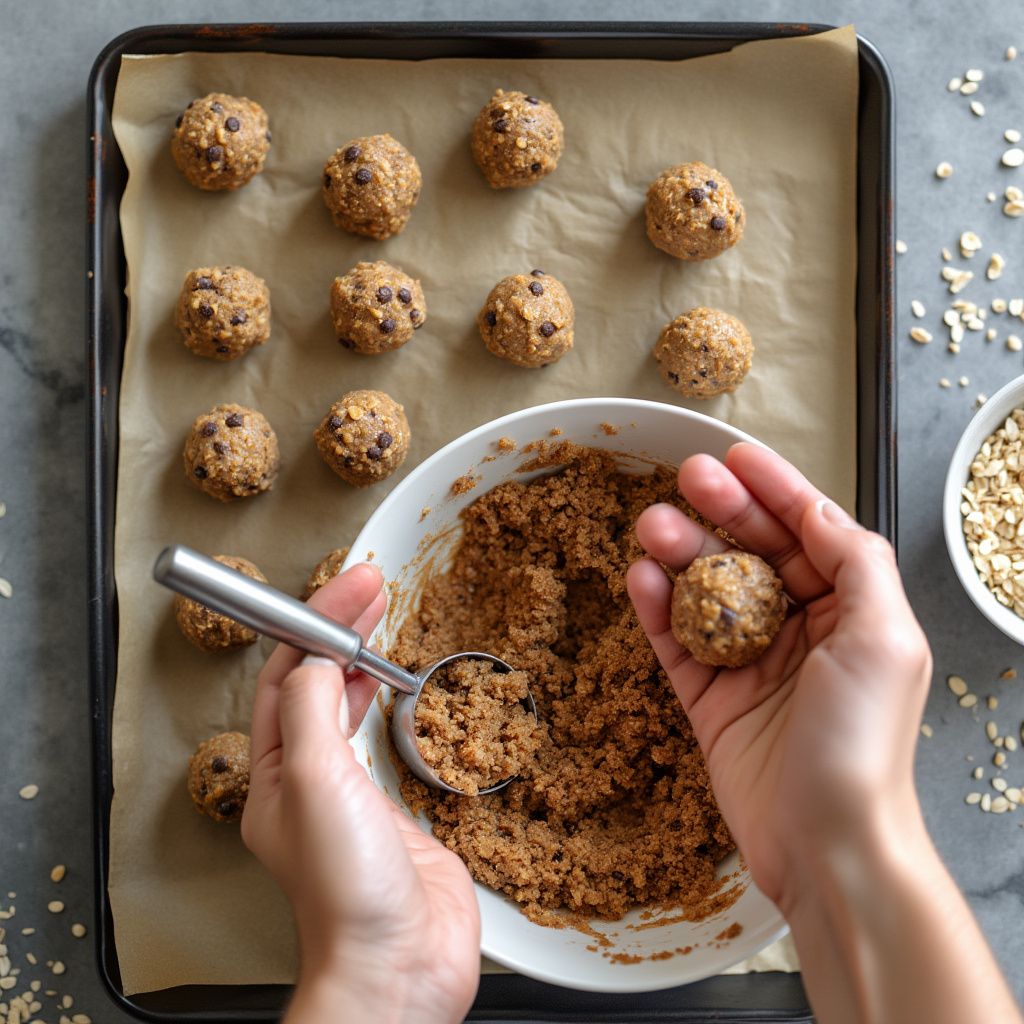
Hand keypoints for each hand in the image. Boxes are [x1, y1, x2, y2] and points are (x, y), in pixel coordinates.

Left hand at [242, 564, 479, 1023]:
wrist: (401, 964)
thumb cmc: (346, 893)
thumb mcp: (315, 780)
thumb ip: (313, 710)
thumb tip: (318, 659)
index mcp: (275, 774)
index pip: (289, 676)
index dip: (316, 624)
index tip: (348, 587)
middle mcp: (308, 781)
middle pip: (318, 684)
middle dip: (340, 631)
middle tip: (368, 589)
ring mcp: (352, 797)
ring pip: (349, 707)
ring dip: (363, 661)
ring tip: (378, 622)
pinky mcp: (396, 812)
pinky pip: (388, 742)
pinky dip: (394, 705)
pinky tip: (402, 691)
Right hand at [626, 443, 931, 914]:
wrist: (827, 845)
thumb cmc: (863, 743)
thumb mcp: (884, 638)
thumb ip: (857, 564)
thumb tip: (822, 513)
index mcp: (849, 614)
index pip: (809, 534)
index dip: (775, 490)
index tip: (738, 457)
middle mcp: (801, 633)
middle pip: (753, 554)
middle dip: (721, 511)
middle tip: (686, 478)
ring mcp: (751, 666)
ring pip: (707, 592)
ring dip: (680, 554)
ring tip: (652, 526)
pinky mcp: (710, 700)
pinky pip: (676, 643)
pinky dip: (657, 609)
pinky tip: (641, 578)